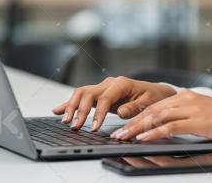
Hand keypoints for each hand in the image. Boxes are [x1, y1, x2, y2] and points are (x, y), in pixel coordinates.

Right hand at [51, 76, 176, 130]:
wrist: (154, 92)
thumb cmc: (152, 97)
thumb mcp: (148, 103)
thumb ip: (134, 107)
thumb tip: (121, 112)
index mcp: (121, 83)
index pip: (105, 98)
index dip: (98, 114)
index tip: (94, 128)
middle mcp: (109, 83)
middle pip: (88, 93)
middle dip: (79, 110)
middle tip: (75, 126)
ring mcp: (102, 87)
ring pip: (81, 93)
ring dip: (71, 106)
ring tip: (65, 121)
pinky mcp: (99, 94)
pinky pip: (81, 97)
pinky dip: (69, 104)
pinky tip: (57, 110)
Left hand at [109, 89, 211, 151]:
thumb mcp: (203, 116)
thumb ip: (185, 118)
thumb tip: (167, 128)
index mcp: (187, 96)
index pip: (156, 105)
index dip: (138, 115)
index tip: (125, 125)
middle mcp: (187, 98)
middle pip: (153, 110)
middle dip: (133, 122)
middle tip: (118, 132)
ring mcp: (192, 109)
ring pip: (157, 117)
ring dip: (138, 128)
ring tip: (124, 136)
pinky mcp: (198, 121)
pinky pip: (170, 126)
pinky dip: (154, 133)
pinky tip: (143, 138)